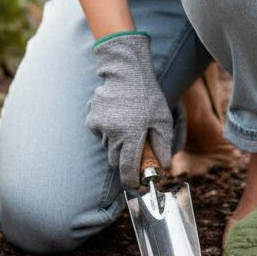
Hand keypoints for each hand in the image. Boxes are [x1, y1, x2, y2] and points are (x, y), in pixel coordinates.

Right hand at [87, 33, 173, 188]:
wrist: (126, 72)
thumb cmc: (147, 96)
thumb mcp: (163, 119)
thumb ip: (163, 145)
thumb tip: (164, 167)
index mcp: (132, 135)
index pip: (127, 169)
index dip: (131, 181)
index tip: (136, 184)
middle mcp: (113, 133)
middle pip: (116, 161)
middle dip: (125, 161)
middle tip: (136, 151)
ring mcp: (100, 126)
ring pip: (108, 147)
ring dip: (117, 144)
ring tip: (129, 125)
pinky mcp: (92, 119)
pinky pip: (101, 135)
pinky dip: (109, 132)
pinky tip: (118, 118)